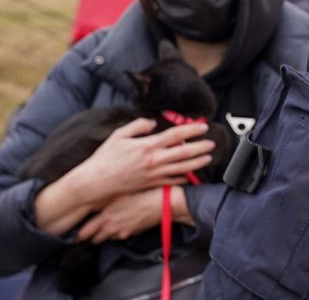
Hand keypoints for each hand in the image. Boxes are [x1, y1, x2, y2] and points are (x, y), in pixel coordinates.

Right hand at [67, 118, 214, 204]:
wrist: (96, 182)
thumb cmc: (105, 158)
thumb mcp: (119, 135)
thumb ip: (137, 126)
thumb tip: (151, 123)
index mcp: (147, 146)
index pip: (175, 135)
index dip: (191, 130)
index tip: (202, 126)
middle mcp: (153, 161)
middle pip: (183, 153)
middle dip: (200, 147)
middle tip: (212, 143)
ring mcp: (153, 175)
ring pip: (181, 168)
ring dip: (197, 163)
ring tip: (208, 158)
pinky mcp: (150, 185)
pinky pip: (171, 182)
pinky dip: (182, 178)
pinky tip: (190, 176)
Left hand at [77, 187, 162, 242]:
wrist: (163, 203)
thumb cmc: (142, 193)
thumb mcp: (120, 192)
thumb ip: (104, 199)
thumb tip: (92, 203)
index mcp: (106, 216)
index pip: (86, 231)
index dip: (79, 235)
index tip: (75, 235)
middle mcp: (113, 227)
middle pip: (95, 239)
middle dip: (90, 237)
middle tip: (85, 234)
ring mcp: (123, 232)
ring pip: (108, 238)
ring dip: (104, 235)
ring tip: (102, 228)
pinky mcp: (133, 232)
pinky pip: (121, 235)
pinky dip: (118, 232)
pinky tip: (120, 224)